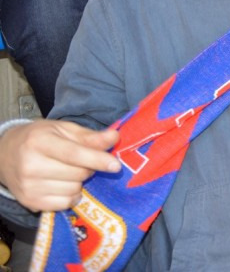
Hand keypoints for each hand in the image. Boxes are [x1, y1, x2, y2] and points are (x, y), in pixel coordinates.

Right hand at [0, 120, 119, 211]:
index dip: (97, 160)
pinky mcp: (30, 202)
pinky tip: (62, 184)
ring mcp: (29, 186)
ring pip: (73, 190)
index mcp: (40, 142)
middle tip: (82, 161)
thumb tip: (114, 137)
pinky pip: (64, 204)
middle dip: (88, 168)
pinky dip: (70, 196)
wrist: (4, 155)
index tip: (115, 165)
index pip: (74, 154)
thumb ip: (89, 136)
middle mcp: (31, 165)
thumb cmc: (38, 138)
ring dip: (79, 182)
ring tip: (67, 171)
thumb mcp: (62, 129)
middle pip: (77, 174)